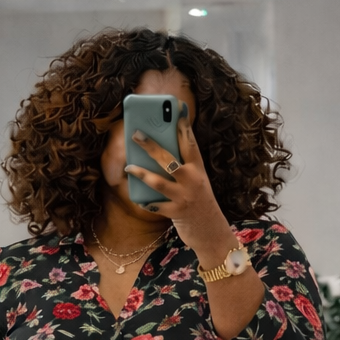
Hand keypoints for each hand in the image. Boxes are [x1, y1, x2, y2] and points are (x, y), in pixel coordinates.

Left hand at [125, 114, 237, 267]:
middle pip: (169, 159)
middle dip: (151, 146)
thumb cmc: (199, 203)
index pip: (190, 143)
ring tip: (129, 166)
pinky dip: (145, 202)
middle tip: (136, 134)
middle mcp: (192, 180)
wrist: (211, 231)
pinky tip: (137, 197)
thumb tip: (156, 154)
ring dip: (142, 173)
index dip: (183, 126)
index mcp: (198, 169)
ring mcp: (184, 197)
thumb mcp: (195, 182)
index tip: (177, 109)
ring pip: (159, 182)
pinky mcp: (176, 213)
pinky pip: (155, 205)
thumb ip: (181, 168)